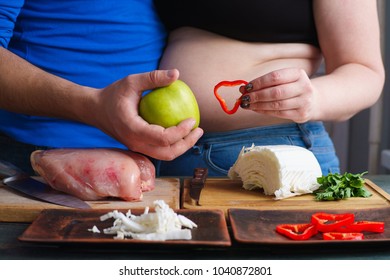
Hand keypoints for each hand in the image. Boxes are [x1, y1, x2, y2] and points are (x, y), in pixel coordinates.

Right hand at [88, 69, 203, 159]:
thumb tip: (176, 74)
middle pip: (167, 153)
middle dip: (187, 144)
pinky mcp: (139, 147)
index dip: (181, 132)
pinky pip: (159, 150)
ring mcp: (137, 148)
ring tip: (193, 133)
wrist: (95, 110)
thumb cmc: (112, 94)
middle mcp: (135, 143)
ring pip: (164, 156)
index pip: (163, 138)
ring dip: (181, 147)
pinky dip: (173, 145)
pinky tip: (181, 132)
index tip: (192, 119)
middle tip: (198, 130)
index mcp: (133, 130)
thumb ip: (153, 77)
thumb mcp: (131, 81)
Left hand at [239, 68, 316, 122]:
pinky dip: (264, 111)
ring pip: (276, 104)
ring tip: (247, 104)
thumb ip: (266, 82)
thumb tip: (244, 88)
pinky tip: (255, 109)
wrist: (314, 100)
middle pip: (276, 92)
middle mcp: (304, 87)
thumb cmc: (292, 88)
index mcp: (298, 73)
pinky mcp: (301, 114)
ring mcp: (304, 102)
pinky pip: (278, 113)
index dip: (259, 82)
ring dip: (258, 105)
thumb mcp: (284, 80)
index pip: (275, 76)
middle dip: (257, 95)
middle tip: (244, 97)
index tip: (247, 87)